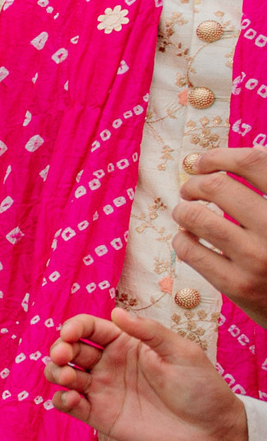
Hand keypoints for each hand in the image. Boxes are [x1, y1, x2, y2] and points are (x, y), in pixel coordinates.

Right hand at [44, 311, 248, 440]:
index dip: (74, 327)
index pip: (89, 328)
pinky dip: (61, 400)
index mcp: (126, 344)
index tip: (70, 334)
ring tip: (69, 378)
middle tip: (63, 356)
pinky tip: (73, 400)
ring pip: (62, 375)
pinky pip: (68, 405)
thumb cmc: (202, 388)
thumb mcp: (183, 352)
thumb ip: (149, 331)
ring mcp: (102, 390)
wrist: (211, 431)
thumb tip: (116, 312)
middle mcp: (108, 364)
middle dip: (59, 349)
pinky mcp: (100, 416)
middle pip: (69, 349)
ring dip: (55, 372)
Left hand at [172, 148, 266, 324]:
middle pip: (218, 186)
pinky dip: (182, 238)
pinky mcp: (238, 285)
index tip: (203, 162)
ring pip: (196, 217)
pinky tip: (190, 238)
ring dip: (183, 210)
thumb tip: (243, 155)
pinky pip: (190, 250)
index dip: (221, 156)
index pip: (254, 163)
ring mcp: (257, 259)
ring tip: (186, 213)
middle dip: (195, 183)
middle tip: (191, 190)